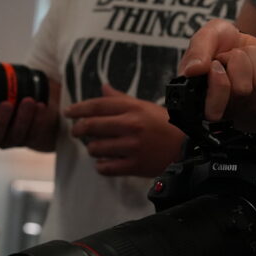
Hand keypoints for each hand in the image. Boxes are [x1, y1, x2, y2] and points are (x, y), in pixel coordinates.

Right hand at [0, 49, 58, 151]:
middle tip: (7, 103)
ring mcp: (14, 139)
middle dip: (0, 121)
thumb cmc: (13, 94)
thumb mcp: (3, 82)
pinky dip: (38, 120)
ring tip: (29, 100)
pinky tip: (42, 107)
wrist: (40, 105)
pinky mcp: (33, 139)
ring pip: (16, 135)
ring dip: (22, 118)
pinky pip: (34, 133)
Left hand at [65, 84, 184, 176]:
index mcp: (133, 108)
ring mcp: (132, 146)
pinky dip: (101, 166)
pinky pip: (106, 168)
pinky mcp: (135, 165)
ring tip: (96, 148)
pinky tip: (104, 162)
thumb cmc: (165, 124)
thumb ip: (121, 99)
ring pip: (96, 148)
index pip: (97, 105)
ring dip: (91, 149)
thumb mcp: (144, 106)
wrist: (187, 146)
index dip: (78, 108)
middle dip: (78, 129)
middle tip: (76, 132)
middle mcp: (131, 125)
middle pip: (92, 126)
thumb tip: (103, 87)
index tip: (68, 113)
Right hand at [178, 19, 255, 121]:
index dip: (219, 84)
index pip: (214, 113)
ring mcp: (249, 103)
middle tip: (227, 56)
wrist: (235, 37)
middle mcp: (227, 107)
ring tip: (240, 55)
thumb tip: (193, 71)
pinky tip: (253, 58)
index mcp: (203, 100)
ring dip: (251, 57)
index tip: (216, 64)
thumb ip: (196, 53)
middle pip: (242, 90)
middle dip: (237, 61)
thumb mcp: (203, 38)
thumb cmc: (217, 41)